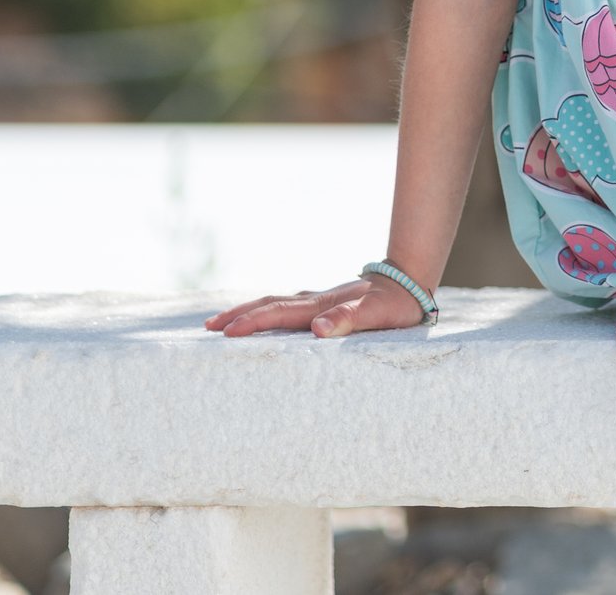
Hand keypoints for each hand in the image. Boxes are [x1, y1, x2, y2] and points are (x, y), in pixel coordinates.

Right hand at [205, 273, 426, 339]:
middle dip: (238, 315)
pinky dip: (265, 312)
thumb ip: (349, 320)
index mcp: (321, 306)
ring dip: (247, 312)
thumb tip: (317, 330)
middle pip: (268, 305)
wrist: (407, 281)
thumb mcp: (377, 315)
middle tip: (208, 327)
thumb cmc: (394, 304)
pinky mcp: (322, 304)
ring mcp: (316, 301)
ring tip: (221, 323)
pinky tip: (260, 319)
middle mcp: (313, 301)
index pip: (279, 314)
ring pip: (274, 304)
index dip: (253, 323)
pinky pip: (285, 308)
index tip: (227, 333)